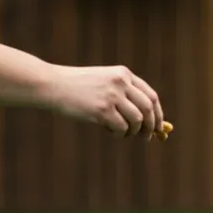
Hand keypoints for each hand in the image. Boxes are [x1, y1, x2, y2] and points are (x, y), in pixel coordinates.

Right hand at [41, 65, 163, 137]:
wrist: (54, 85)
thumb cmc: (78, 87)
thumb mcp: (104, 82)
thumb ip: (124, 95)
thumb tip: (145, 122)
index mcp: (124, 74)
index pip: (151, 96)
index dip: (158, 114)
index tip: (158, 127)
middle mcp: (121, 83)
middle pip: (148, 109)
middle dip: (151, 126)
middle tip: (146, 138)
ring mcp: (112, 96)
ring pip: (137, 120)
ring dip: (132, 131)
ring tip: (121, 132)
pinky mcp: (102, 110)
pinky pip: (121, 128)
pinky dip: (119, 134)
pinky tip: (109, 130)